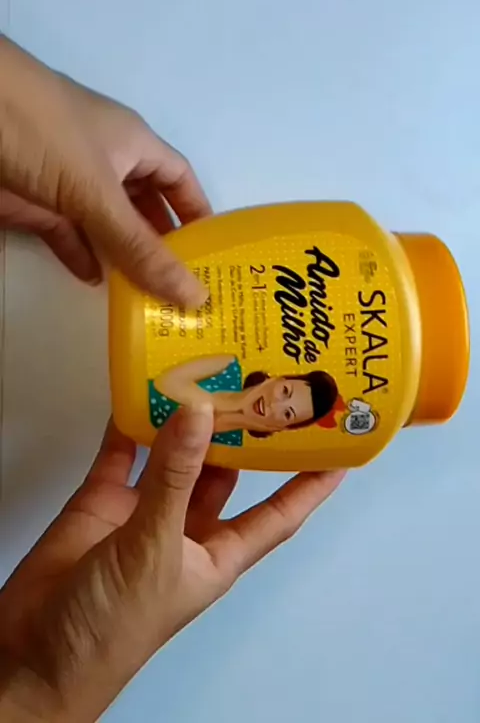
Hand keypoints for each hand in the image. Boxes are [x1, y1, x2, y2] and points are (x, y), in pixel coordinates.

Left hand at [0, 36, 210, 305]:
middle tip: (186, 290)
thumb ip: (140, 247)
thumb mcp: (98, 192)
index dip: (197, 213)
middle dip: (164, 245)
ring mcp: (69, 182)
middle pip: (145, 208)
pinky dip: (81, 256)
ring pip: (107, 226)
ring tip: (148, 298)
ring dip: (124, 258)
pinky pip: (68, 234)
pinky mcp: (37, 202)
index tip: (215, 255)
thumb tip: (194, 294)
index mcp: (134, 145)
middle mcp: (107, 163)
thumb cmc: (43, 133)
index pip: (179, 180)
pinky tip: (97, 283)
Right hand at [0, 409, 344, 721]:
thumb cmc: (113, 629)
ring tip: (204, 377)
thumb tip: (199, 412)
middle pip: (225, 475)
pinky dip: (128, 425)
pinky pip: (121, 455)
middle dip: (242, 435)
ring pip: (173, 458)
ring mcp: (142, 515)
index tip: (339, 448)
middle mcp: (185, 531)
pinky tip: (138, 393)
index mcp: (217, 555)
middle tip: (260, 385)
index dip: (309, 485)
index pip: (278, 515)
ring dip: (186, 424)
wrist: (33, 655)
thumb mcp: (156, 550)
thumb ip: (174, 479)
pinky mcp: (101, 503)